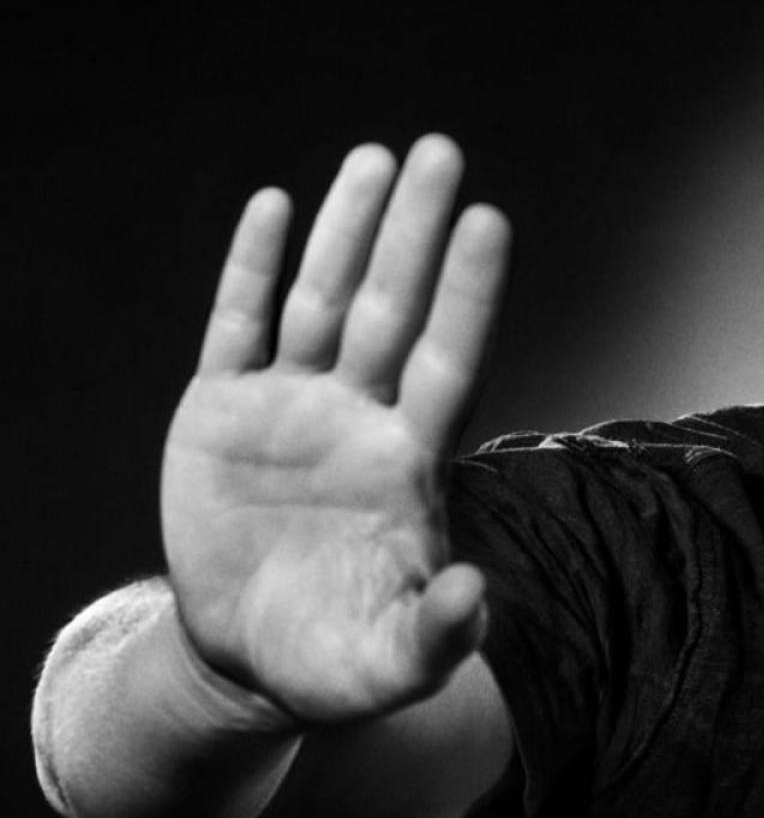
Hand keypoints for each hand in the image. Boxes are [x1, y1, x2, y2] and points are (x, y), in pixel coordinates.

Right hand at [160, 137, 509, 725]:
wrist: (249, 654)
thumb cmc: (333, 658)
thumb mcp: (388, 666)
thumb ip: (436, 634)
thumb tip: (477, 595)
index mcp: (408, 464)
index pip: (449, 362)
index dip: (468, 295)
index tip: (489, 220)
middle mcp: (358, 417)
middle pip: (392, 309)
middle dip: (412, 233)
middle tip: (439, 151)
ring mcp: (290, 406)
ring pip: (321, 301)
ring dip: (344, 230)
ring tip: (374, 159)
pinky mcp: (221, 410)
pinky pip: (237, 325)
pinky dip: (251, 269)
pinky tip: (274, 208)